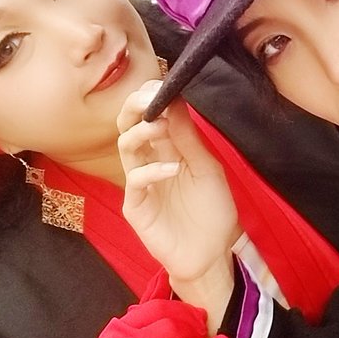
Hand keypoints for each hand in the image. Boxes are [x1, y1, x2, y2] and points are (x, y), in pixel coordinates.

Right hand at [118, 81, 237, 327]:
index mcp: (167, 148)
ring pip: (126, 148)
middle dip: (136, 106)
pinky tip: (172, 168)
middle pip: (128, 125)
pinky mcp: (136, 207)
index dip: (152, 98)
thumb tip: (175, 101)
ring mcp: (140, 184)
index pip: (150, 115)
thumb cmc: (211, 211)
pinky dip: (152, 170)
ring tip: (161, 126)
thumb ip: (189, 138)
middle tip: (150, 96)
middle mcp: (148, 161)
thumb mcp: (207, 167)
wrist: (213, 253)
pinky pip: (135, 181)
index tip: (164, 84)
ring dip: (142, 132)